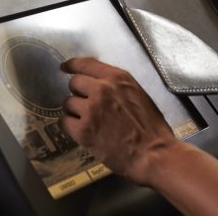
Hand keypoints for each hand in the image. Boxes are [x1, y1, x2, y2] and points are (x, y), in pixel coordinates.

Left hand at [60, 58, 177, 185]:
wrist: (153, 154)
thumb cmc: (152, 128)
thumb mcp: (138, 95)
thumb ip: (117, 87)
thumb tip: (99, 83)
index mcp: (118, 78)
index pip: (86, 64)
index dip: (72, 65)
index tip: (65, 68)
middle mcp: (102, 88)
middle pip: (74, 83)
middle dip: (79, 94)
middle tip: (87, 107)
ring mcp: (91, 109)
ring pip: (68, 103)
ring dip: (75, 112)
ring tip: (88, 123)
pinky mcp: (83, 130)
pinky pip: (64, 122)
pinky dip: (70, 127)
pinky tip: (82, 133)